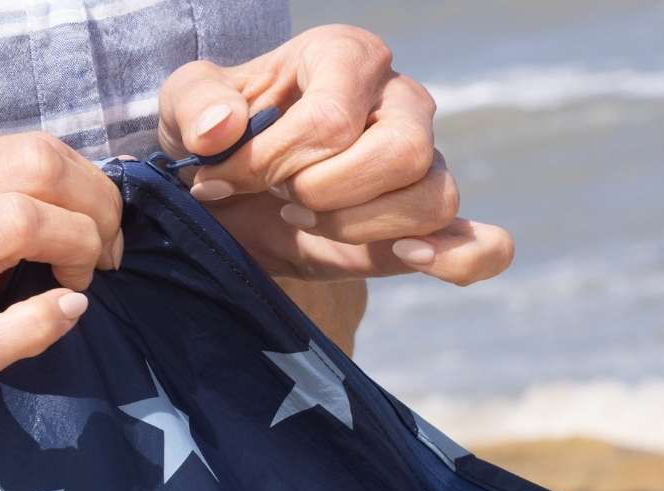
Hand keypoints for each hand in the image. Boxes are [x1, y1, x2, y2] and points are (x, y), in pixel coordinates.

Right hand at [0, 132, 122, 490]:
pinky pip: (8, 326)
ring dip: (80, 246)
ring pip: (22, 219)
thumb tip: (55, 204)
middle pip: (34, 166)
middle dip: (97, 207)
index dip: (84, 186)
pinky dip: (51, 317)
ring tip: (81, 285)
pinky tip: (66, 317)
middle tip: (104, 258)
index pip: (23, 149)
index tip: (97, 233)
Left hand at [158, 26, 513, 285]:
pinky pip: (480, 245)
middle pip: (403, 151)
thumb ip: (194, 105)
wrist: (228, 192)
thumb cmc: (215, 138)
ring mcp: (420, 164)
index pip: (331, 121)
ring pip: (431, 198)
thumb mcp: (182, 109)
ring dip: (359, 228)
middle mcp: (398, 103)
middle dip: (326, 194)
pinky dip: (461, 258)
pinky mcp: (421, 227)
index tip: (218, 179)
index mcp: (346, 59)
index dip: (269, 164)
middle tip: (281, 199)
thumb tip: (220, 129)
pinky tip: (410, 258)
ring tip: (308, 223)